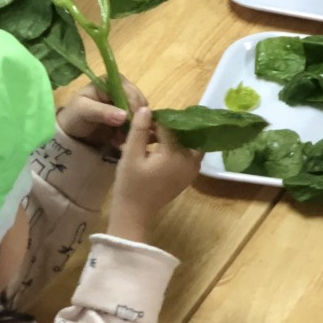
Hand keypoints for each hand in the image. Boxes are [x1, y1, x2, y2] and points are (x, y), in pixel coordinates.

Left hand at [58, 79, 148, 148]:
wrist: (70, 132)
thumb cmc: (74, 116)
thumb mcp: (84, 111)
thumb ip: (103, 112)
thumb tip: (124, 116)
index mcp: (112, 81)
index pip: (131, 92)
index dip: (134, 107)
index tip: (132, 123)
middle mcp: (122, 90)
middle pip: (139, 103)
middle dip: (135, 120)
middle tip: (126, 135)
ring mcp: (125, 105)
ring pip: (141, 115)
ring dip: (133, 128)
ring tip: (120, 140)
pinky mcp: (126, 119)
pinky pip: (137, 125)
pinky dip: (132, 133)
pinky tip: (121, 142)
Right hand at [107, 107, 202, 241]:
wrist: (134, 214)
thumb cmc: (130, 185)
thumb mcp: (131, 155)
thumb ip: (140, 130)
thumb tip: (147, 108)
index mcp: (177, 153)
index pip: (170, 125)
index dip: (156, 120)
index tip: (142, 121)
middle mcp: (191, 160)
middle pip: (186, 132)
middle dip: (170, 126)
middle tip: (151, 126)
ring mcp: (192, 169)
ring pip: (189, 142)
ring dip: (174, 136)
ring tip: (152, 137)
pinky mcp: (189, 175)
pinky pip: (188, 153)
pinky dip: (177, 147)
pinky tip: (159, 148)